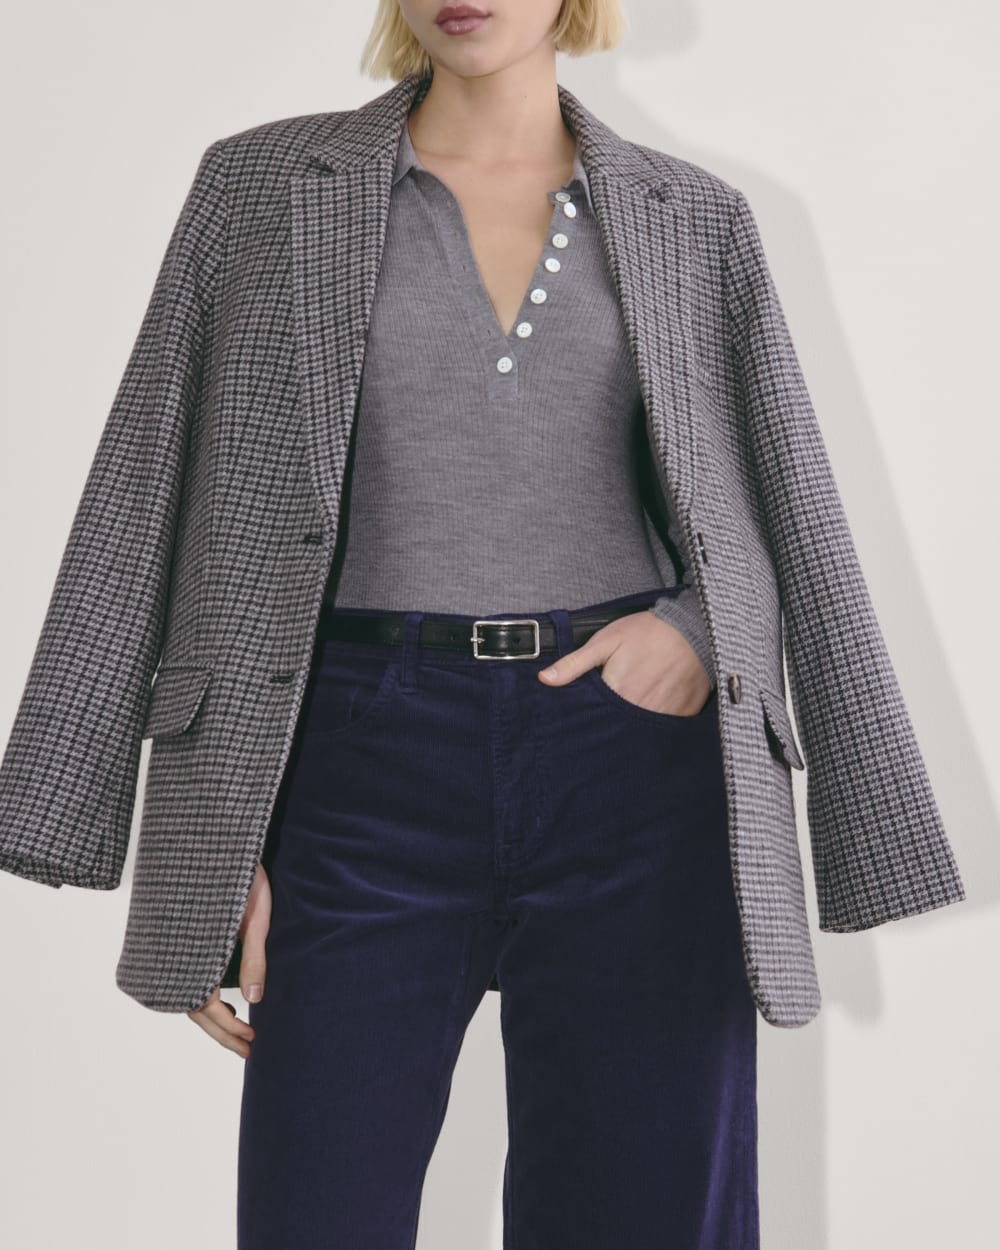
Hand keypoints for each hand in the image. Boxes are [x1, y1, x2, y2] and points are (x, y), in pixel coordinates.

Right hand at [187, 861, 271, 1056]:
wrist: (221, 835)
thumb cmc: (243, 872)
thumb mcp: (255, 916)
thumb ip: (254, 958)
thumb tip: (254, 1003)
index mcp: (198, 949)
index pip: (204, 1006)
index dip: (227, 1031)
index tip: (250, 1045)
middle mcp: (181, 949)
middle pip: (192, 1006)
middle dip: (220, 1031)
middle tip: (247, 1048)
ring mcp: (177, 941)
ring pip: (187, 991)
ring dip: (210, 1014)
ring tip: (238, 1028)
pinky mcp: (181, 931)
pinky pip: (187, 972)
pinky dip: (202, 992)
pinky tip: (222, 997)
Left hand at [538, 610, 711, 715]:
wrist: (694, 628)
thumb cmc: (646, 632)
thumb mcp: (605, 641)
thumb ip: (574, 664)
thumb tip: (545, 679)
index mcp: (617, 693)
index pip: (594, 717)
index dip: (588, 713)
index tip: (588, 709)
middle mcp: (640, 709)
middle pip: (617, 726)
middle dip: (610, 721)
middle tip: (613, 705)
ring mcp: (664, 715)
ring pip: (640, 730)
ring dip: (633, 722)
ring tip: (635, 701)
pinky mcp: (683, 714)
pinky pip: (665, 726)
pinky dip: (657, 718)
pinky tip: (655, 703)